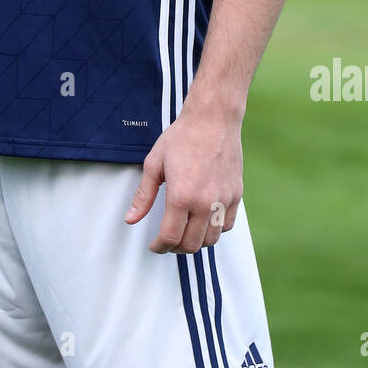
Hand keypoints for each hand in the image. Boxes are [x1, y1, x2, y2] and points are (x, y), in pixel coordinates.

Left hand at [124, 94, 243, 253]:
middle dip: (175, 248)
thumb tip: (131, 219)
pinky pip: (227, 225)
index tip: (155, 245)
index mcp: (181, 196)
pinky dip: (214, 231)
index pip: (170, 238)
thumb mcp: (154, 164)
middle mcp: (205, 203)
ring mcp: (223, 200)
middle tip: (167, 241)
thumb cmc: (182, 137)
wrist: (213, 119)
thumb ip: (143, 195)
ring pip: (211, 240)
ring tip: (185, 232)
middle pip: (191, 245)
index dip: (159, 247)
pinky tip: (204, 222)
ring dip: (196, 242)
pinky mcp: (236, 195)